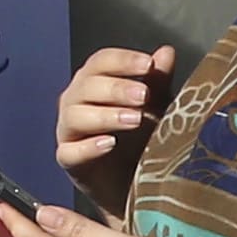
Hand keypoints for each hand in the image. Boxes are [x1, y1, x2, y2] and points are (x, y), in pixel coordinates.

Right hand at [57, 44, 177, 213]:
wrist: (137, 183)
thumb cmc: (141, 139)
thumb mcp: (156, 107)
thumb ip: (157, 81)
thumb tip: (166, 52)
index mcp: (94, 83)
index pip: (100, 62)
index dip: (122, 61)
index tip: (148, 65)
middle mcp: (76, 102)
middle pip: (87, 85)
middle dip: (117, 88)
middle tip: (144, 96)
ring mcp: (69, 131)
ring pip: (76, 115)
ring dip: (106, 115)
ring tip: (134, 120)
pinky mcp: (69, 160)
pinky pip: (70, 151)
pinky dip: (88, 147)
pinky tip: (110, 143)